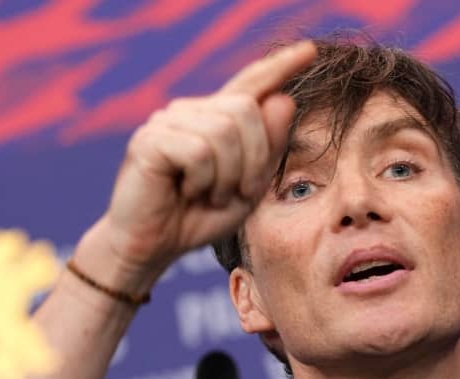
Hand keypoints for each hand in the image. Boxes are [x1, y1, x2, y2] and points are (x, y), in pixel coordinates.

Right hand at [102, 41, 316, 280]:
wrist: (154, 246)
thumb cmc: (199, 217)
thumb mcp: (249, 188)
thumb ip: (268, 149)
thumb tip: (284, 99)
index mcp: (217, 120)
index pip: (251, 84)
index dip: (280, 66)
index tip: (311, 50)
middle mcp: (191, 111)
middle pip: (246, 110)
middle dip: (254, 160)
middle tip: (237, 193)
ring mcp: (168, 121)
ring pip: (224, 131)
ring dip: (228, 176)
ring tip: (210, 196)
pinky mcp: (149, 139)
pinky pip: (198, 151)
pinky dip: (203, 181)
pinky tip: (187, 192)